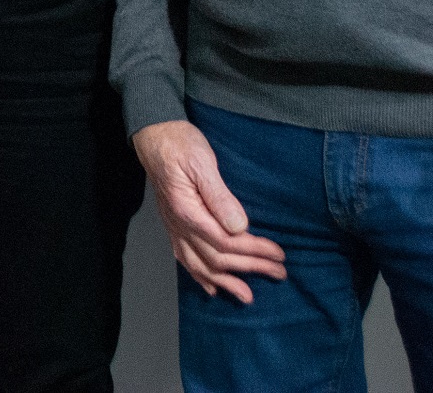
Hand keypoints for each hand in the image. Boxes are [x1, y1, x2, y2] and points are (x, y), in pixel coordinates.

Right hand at [132, 120, 285, 303]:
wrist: (154, 136)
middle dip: (250, 267)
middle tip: (278, 272)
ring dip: (225, 282)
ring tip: (247, 296)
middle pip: (217, 258)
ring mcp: (174, 227)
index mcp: (187, 211)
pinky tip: (211, 287)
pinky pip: (184, 258)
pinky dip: (199, 276)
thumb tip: (240, 227)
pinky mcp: (173, 225)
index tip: (278, 254)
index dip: (255, 251)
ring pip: (199, 265)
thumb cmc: (179, 144)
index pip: (227, 241)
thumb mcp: (202, 162)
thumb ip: (219, 196)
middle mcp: (179, 225)